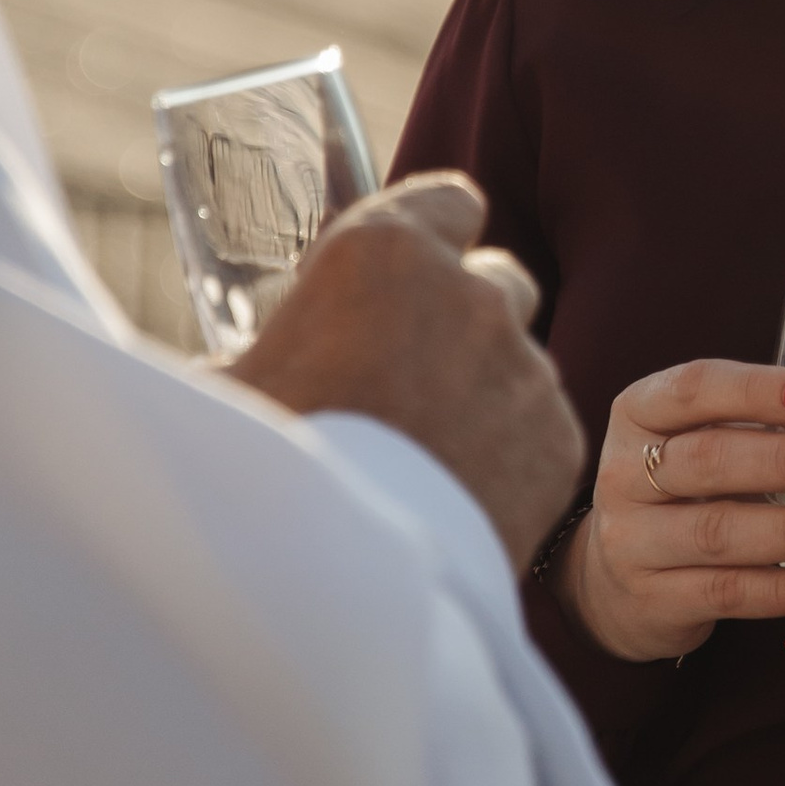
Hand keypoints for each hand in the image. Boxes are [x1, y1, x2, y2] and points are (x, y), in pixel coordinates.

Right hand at [230, 172, 581, 567]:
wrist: (329, 585)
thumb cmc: (254, 474)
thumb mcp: (226, 390)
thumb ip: (256, 352)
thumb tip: (230, 368)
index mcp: (383, 252)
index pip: (449, 200)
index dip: (434, 232)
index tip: (409, 273)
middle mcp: (471, 294)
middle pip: (497, 279)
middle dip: (465, 315)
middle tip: (412, 374)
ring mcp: (524, 366)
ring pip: (520, 361)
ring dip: (486, 391)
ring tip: (427, 454)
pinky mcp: (558, 441)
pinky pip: (541, 430)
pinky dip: (512, 454)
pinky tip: (459, 495)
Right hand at [566, 359, 784, 661]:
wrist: (623, 580)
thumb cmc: (701, 489)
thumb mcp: (747, 442)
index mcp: (643, 412)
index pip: (692, 386)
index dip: (756, 390)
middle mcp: (625, 472)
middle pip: (708, 460)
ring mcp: (632, 541)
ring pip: (717, 531)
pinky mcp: (653, 599)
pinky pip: (726, 592)